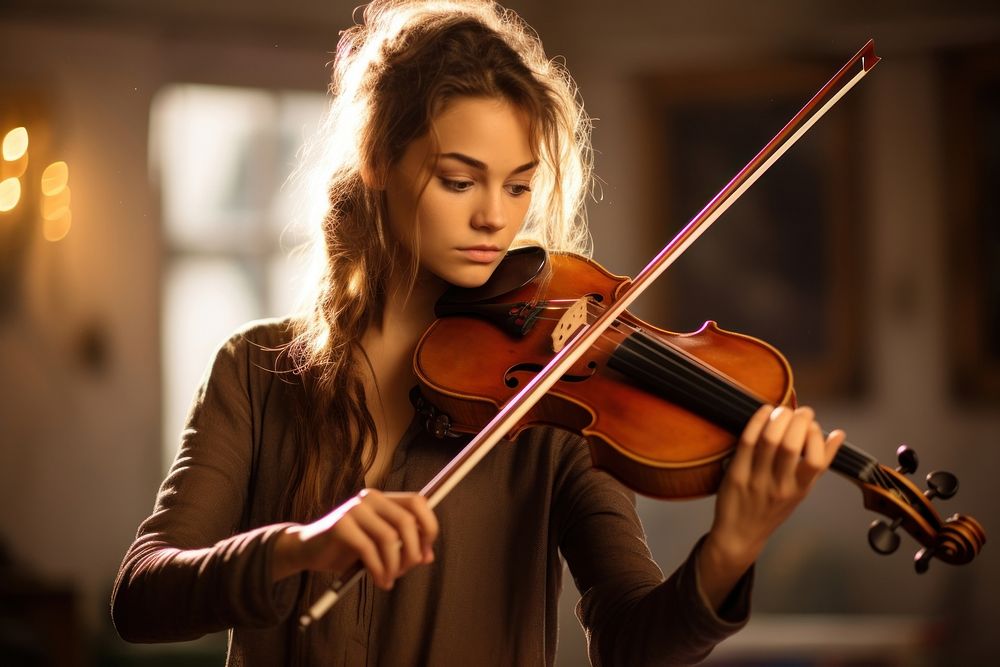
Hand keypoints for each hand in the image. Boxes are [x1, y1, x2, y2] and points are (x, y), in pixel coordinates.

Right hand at [272, 489, 438, 589]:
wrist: (308, 551)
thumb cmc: (347, 549)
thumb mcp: (379, 546)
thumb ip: (402, 546)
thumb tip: (427, 556)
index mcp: (383, 498)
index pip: (418, 502)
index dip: (429, 527)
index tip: (426, 553)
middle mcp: (370, 498)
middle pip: (407, 521)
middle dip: (412, 552)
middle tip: (406, 571)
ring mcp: (354, 509)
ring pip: (390, 537)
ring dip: (394, 565)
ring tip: (389, 580)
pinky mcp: (340, 524)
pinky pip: (369, 549)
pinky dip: (378, 570)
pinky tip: (379, 580)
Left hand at [698, 404, 843, 608]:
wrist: (739, 534)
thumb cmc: (773, 510)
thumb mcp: (802, 491)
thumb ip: (820, 463)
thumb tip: (839, 434)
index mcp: (799, 490)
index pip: (816, 460)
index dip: (817, 436)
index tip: (814, 425)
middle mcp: (779, 486)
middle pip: (792, 445)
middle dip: (799, 420)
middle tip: (801, 411)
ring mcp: (756, 480)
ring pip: (769, 440)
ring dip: (779, 417)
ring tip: (784, 410)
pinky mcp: (736, 474)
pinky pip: (747, 442)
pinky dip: (757, 421)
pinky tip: (764, 411)